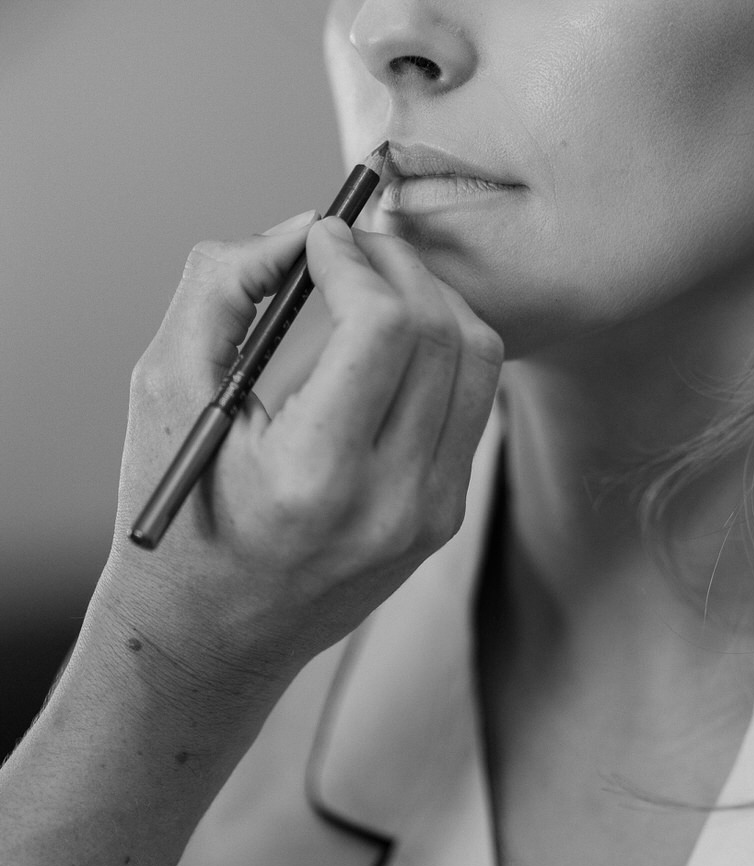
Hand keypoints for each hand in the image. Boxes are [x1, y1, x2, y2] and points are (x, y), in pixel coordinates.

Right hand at [91, 212, 503, 708]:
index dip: (355, 258)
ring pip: (477, 360)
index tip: (321, 233)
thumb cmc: (177, 512)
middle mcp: (388, 501)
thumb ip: (222, 289)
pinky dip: (445, 347)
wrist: (209, 638)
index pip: (382, 327)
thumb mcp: (165, 392)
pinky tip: (397, 334)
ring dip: (433, 296)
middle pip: (441, 331)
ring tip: (379, 277)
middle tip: (353, 240)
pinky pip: (473, 402)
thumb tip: (304, 227)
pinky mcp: (444, 517)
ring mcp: (428, 514)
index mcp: (313, 476)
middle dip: (398, 263)